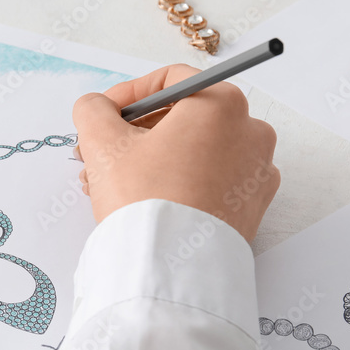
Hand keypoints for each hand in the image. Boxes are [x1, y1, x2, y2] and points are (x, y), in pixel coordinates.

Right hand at [72, 64, 278, 240]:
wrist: (171, 268)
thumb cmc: (144, 198)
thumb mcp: (103, 143)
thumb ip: (93, 109)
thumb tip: (95, 106)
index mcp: (222, 103)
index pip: (170, 81)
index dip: (128, 94)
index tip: (105, 114)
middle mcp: (250, 131)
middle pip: (183, 117)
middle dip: (135, 133)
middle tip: (102, 152)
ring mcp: (256, 171)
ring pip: (194, 151)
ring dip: (150, 159)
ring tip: (111, 184)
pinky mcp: (252, 206)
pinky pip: (211, 180)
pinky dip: (179, 182)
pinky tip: (144, 201)